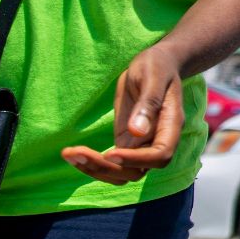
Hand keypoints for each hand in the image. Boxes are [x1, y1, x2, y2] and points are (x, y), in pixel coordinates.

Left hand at [62, 45, 184, 184]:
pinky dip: (90, 164)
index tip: (110, 153)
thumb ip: (147, 104)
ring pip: (121, 173)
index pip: (160, 155)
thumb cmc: (157, 66)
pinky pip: (110, 164)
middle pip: (136, 172)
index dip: (136, 160)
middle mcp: (156, 141)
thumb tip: (136, 132)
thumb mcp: (152, 77)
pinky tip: (71, 153)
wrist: (155, 65)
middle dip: (106, 168)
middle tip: (77, 153)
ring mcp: (140, 146)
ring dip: (95, 169)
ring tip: (69, 154)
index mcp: (170, 126)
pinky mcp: (125, 143)